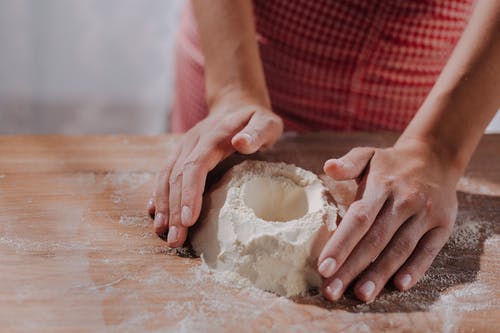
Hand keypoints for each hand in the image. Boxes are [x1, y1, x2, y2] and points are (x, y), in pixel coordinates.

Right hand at [148, 92, 282, 246]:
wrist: (235, 103)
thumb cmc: (255, 118)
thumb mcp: (266, 121)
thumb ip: (258, 132)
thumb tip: (241, 143)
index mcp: (212, 137)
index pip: (195, 166)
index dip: (190, 193)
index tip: (188, 219)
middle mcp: (192, 143)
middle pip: (177, 178)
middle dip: (174, 210)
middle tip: (175, 239)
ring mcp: (183, 148)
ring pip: (166, 178)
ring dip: (163, 206)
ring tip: (163, 232)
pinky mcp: (180, 155)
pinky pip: (164, 175)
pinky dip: (158, 195)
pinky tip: (156, 215)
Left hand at [317, 139, 460, 301]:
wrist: (435, 157)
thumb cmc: (391, 164)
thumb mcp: (368, 155)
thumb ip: (349, 162)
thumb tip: (328, 167)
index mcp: (382, 185)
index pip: (359, 218)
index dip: (341, 244)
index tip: (323, 267)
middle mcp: (404, 201)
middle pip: (375, 240)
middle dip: (352, 268)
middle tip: (332, 291)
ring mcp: (425, 214)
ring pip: (400, 249)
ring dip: (380, 274)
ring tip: (361, 294)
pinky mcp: (443, 226)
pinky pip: (428, 251)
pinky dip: (415, 269)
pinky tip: (399, 286)